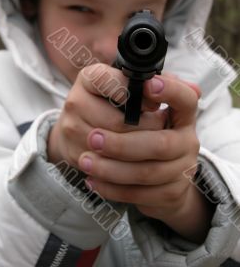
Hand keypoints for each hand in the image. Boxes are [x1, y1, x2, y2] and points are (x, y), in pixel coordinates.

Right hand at [47, 63, 165, 166]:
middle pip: (118, 122)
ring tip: (152, 144)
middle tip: (160, 127)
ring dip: (140, 150)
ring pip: (114, 148)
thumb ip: (160, 83)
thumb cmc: (112, 103)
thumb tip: (193, 89)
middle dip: (147, 127)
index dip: (135, 94)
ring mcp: (72, 129)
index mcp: (89, 78)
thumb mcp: (130, 85)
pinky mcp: (74, 154)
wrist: (79, 128)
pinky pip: (105, 168)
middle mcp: (76, 101)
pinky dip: (126, 168)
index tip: (153, 103)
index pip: (109, 81)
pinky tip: (139, 163)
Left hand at [77, 75, 211, 241]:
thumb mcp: (137, 104)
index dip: (170, 91)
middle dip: (122, 143)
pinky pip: (139, 195)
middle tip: (91, 137)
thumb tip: (136, 77)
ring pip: (146, 173)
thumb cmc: (139, 128)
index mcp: (183, 112)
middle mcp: (188, 139)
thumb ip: (133, 88)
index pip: (185, 98)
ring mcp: (182, 169)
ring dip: (110, 168)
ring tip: (84, 160)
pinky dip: (112, 188)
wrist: (156, 172)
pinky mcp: (170, 193)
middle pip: (160, 144)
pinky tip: (92, 179)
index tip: (148, 85)